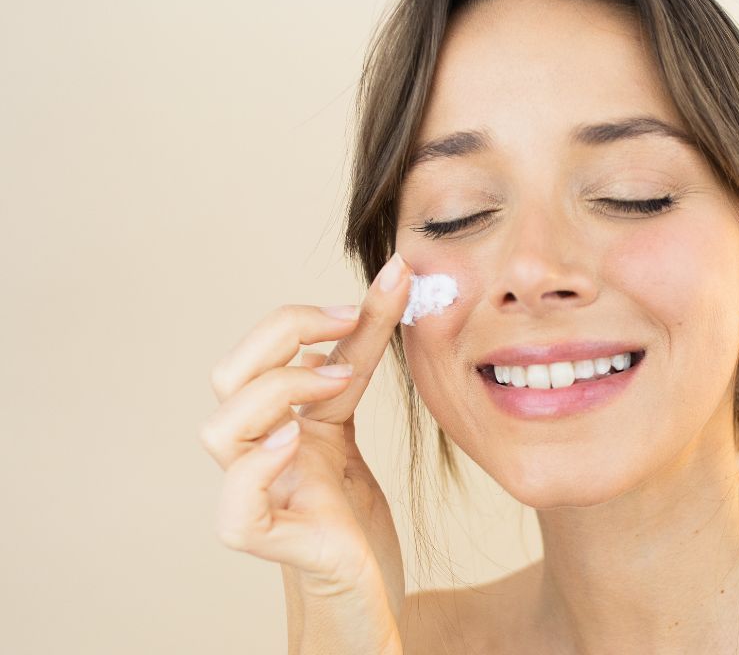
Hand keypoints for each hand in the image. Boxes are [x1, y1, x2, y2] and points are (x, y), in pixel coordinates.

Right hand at [201, 251, 412, 600]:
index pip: (259, 351)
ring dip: (275, 391)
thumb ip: (351, 365)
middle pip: (227, 375)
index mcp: (272, 420)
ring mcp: (260, 496)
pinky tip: (294, 443)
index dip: (299, 318)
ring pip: (219, 432)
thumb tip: (379, 291)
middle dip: (281, 336)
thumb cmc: (351, 512)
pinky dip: (256, 470)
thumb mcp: (352, 424)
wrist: (366, 586)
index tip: (364, 297)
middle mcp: (257, 453)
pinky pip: (236, 511)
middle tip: (346, 326)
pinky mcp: (276, 542)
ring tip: (335, 384)